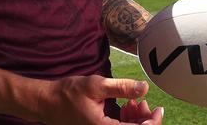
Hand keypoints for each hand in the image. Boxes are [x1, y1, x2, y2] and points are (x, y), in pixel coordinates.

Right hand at [42, 75, 162, 124]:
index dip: (152, 123)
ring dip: (136, 120)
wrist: (48, 103)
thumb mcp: (96, 85)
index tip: (158, 109)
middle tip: (141, 101)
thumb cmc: (68, 93)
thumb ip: (121, 87)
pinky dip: (126, 120)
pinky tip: (125, 107)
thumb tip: (144, 87)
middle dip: (144, 119)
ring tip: (131, 102)